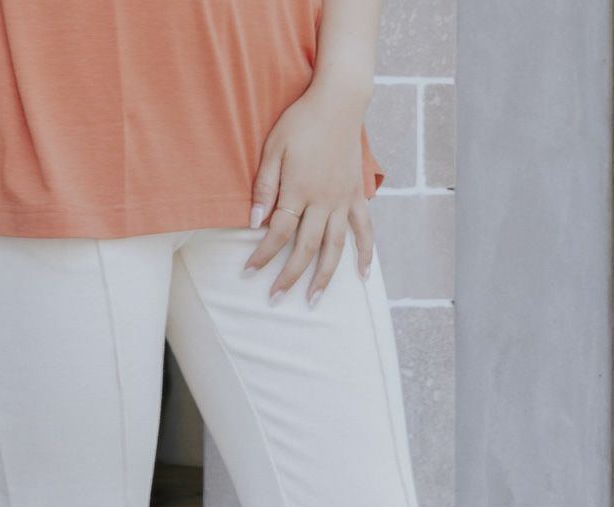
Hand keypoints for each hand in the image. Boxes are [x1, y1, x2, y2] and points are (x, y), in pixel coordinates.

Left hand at [244, 83, 374, 305]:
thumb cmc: (300, 122)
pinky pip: (364, 229)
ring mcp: (343, 200)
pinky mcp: (357, 195)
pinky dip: (366, 253)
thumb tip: (254, 222)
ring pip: (334, 247)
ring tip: (313, 299)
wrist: (339, 100)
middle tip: (274, 299)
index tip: (248, 272)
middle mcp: (323, 201)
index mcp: (299, 190)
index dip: (262, 255)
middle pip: (305, 248)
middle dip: (289, 276)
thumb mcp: (272, 149)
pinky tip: (363, 274)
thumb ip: (264, 187)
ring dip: (324, 277)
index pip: (277, 232)